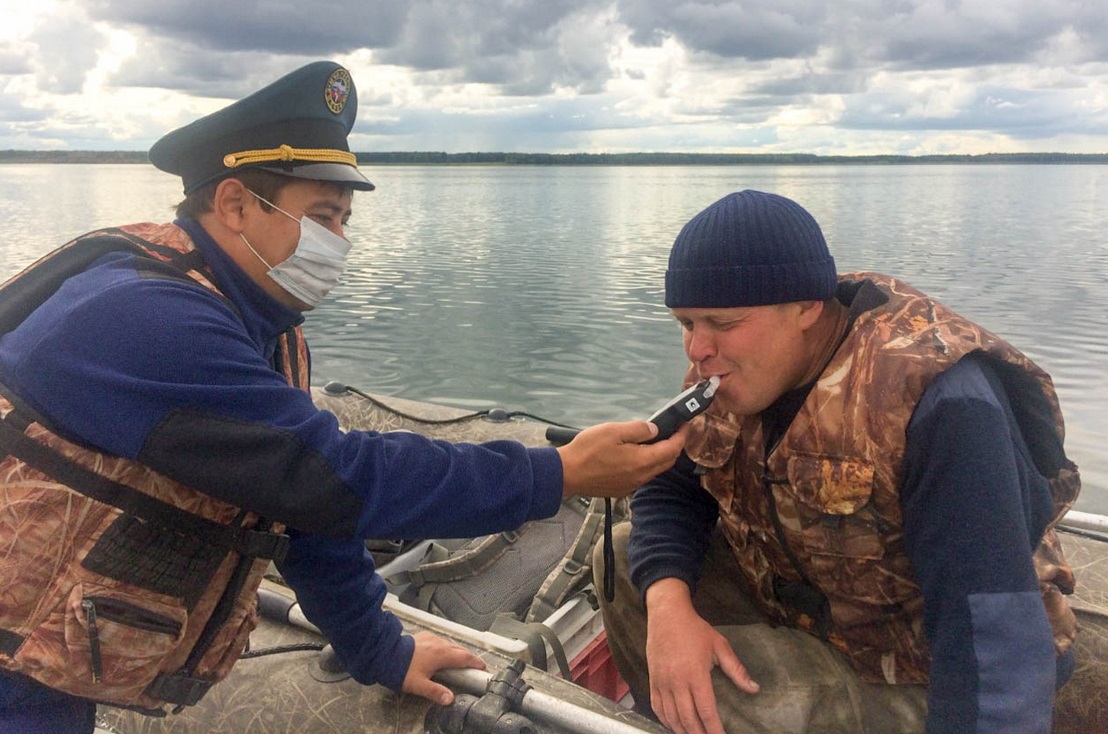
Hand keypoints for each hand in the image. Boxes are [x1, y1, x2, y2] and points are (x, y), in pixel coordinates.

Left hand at [401, 631, 486, 704]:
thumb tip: (450, 699)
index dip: (475, 662)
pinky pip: (440, 641)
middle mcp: (439, 644)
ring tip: (460, 659)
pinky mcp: (423, 636)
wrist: (386, 653)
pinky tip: (441, 651)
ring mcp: (431, 638)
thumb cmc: (402, 669)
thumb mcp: (419, 685)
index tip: (482, 667)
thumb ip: (435, 692)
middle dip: (469, 656)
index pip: (465, 658)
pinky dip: (446, 647)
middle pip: (459, 649)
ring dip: (457, 651)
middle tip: (474, 664)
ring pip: (450, 644)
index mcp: (441, 655)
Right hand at [557, 420, 685, 497]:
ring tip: (655, 441)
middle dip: (674, 447)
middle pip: (667, 462)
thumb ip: (638, 429)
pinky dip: (647, 464)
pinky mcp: (621, 489)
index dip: (682, 436)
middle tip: (673, 432)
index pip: (672, 449)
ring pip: (655, 470)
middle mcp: (641, 476)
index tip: (685, 425)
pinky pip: (642, 476)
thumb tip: (655, 430)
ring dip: (660, 456)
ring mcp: (631, 485)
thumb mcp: (614, 431)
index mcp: (642, 461)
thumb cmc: (588, 450)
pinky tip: (636, 455)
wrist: (567, 474)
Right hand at [645, 579, 758, 733]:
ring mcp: (662, 682)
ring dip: (682, 731)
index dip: (714, 729)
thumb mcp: (719, 646)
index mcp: (696, 674)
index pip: (706, 710)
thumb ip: (737, 670)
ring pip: (671, 716)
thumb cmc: (694, 630)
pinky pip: (657, 707)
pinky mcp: (653, 680)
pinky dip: (665, 720)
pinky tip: (674, 726)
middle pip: (688, 719)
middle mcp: (677, 682)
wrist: (666, 614)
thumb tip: (754, 689)